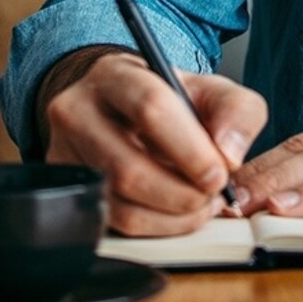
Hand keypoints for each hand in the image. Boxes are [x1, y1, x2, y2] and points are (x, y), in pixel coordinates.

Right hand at [45, 51, 268, 236]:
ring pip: (118, 204)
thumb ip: (237, 111)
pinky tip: (177, 213)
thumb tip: (229, 155)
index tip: (219, 173)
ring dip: (171, 216)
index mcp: (116, 75)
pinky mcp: (68, 191)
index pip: (150, 107)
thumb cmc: (169, 98)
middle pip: (128, 168)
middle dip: (182, 192)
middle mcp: (78, 112)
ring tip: (201, 203)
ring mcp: (66, 155)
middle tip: (213, 194)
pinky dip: (155, 226)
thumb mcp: (211, 89)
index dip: (189, 148)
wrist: (123, 108)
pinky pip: (111, 224)